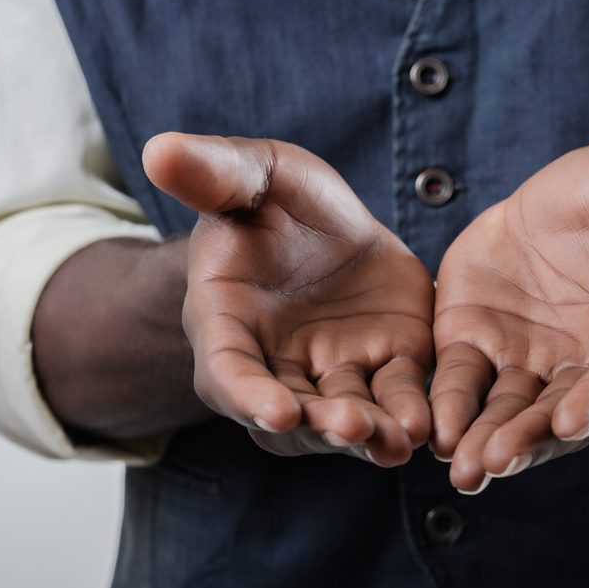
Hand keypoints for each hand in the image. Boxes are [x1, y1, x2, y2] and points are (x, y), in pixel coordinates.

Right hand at [144, 133, 434, 465]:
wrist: (327, 224)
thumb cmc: (273, 203)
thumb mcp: (253, 176)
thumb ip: (214, 173)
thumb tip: (157, 149)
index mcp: (226, 322)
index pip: (227, 370)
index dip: (248, 395)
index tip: (277, 412)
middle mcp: (275, 363)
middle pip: (291, 412)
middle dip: (319, 425)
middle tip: (352, 427)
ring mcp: (331, 372)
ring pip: (344, 417)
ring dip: (369, 434)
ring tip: (400, 438)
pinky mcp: (385, 366)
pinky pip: (395, 399)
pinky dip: (410, 415)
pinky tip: (431, 425)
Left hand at [429, 144, 588, 492]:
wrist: (559, 207)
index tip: (578, 420)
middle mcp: (584, 362)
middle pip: (560, 410)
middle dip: (531, 438)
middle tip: (499, 463)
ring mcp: (528, 360)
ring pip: (509, 409)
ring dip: (488, 439)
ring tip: (464, 469)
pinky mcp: (477, 346)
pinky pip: (462, 380)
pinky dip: (449, 406)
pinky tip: (430, 431)